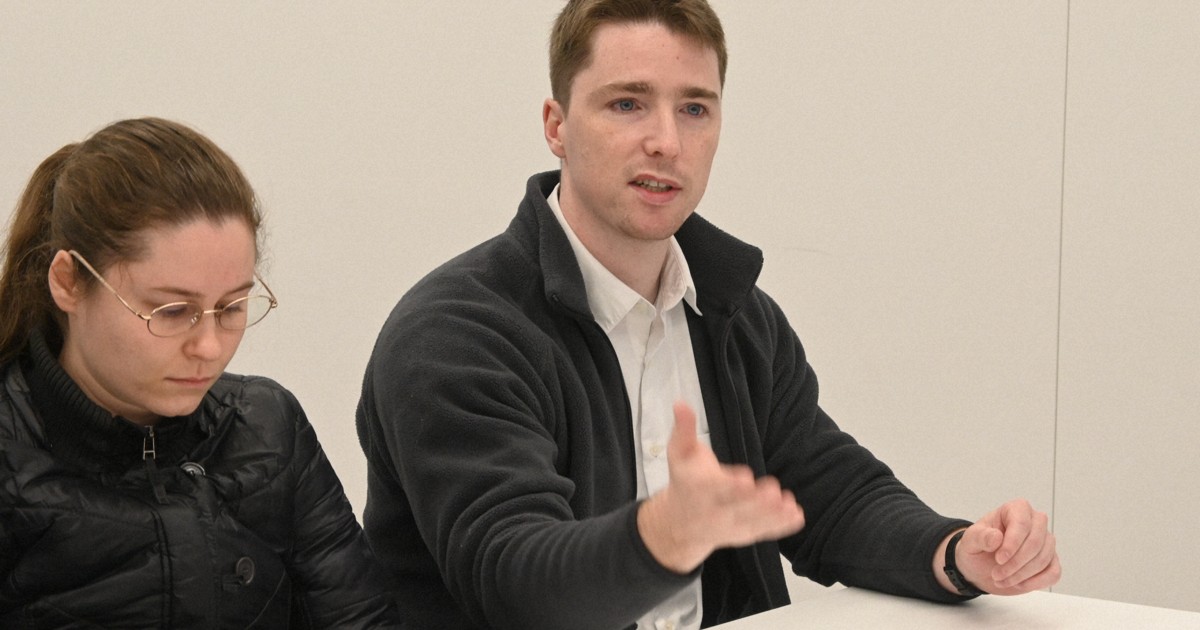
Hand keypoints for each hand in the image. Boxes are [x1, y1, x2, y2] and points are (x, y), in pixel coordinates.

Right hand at [637, 402, 804, 573]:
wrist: (679, 524)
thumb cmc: (684, 480)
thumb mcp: (679, 453)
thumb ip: (684, 429)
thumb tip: (681, 402)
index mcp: (698, 489)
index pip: (714, 488)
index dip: (729, 484)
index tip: (745, 477)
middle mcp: (714, 511)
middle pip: (736, 507)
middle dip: (755, 501)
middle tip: (774, 490)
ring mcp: (731, 526)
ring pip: (753, 522)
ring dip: (772, 515)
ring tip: (790, 504)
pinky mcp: (745, 534)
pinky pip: (764, 531)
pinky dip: (781, 526)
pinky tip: (797, 516)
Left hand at [941, 498, 1061, 595]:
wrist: (981, 565)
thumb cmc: (978, 546)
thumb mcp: (970, 540)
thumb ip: (981, 537)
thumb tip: (997, 537)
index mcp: (1016, 509)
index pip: (1022, 524)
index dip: (1012, 544)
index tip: (999, 559)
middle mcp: (1036, 522)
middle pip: (1036, 542)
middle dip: (1016, 562)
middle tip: (996, 574)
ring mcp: (1046, 541)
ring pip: (1043, 558)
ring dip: (1021, 574)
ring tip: (1000, 579)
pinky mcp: (1051, 561)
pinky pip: (1053, 573)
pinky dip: (1036, 582)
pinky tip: (1018, 584)